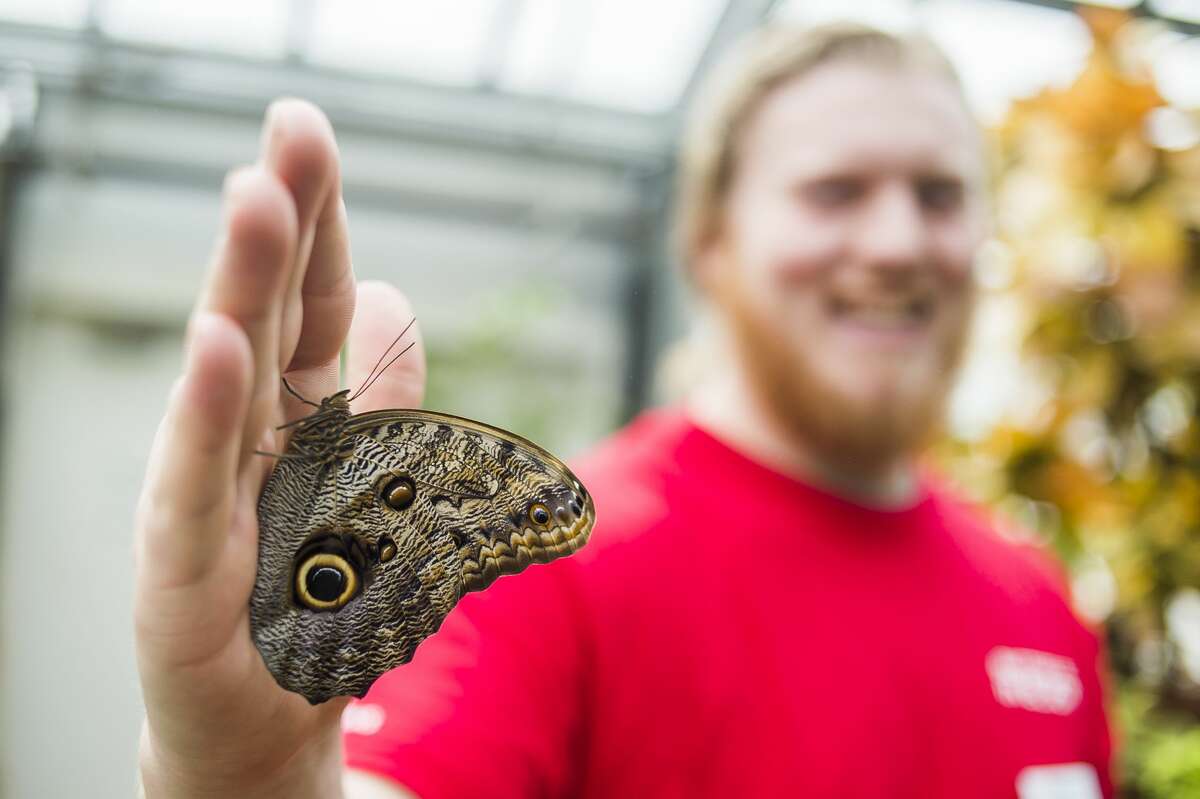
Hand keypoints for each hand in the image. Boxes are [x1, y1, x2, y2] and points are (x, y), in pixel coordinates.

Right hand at [133, 99, 423, 797]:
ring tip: (254, 195)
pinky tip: (217, 342)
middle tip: (290, 126)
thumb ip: (379, 398)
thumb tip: (389, 294)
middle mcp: (249, 439)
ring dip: (244, 285)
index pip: (312, 304)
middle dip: (283, 221)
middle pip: (270, 316)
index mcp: (298, 418)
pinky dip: (211, 411)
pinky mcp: (182, 562)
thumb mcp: (370, 486)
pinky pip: (201, 477)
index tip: (309, 133)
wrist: (266, 727)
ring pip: (232, 377)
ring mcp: (209, 493)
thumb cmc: (310, 604)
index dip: (318, 223)